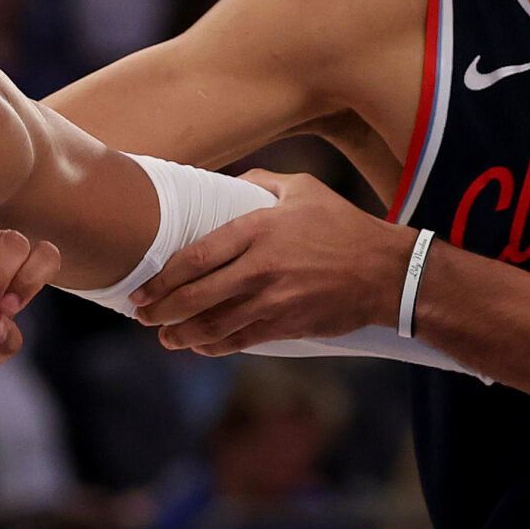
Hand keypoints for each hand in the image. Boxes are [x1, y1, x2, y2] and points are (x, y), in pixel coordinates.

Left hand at [131, 171, 409, 356]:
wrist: (386, 272)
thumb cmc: (343, 226)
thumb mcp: (303, 189)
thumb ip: (260, 182)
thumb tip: (228, 185)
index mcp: (258, 230)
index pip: (196, 257)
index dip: (163, 278)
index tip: (143, 288)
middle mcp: (260, 268)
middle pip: (195, 296)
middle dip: (161, 311)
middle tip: (143, 316)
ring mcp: (273, 301)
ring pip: (212, 325)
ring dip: (181, 335)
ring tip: (164, 338)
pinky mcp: (286, 325)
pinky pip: (239, 341)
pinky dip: (213, 346)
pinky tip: (198, 346)